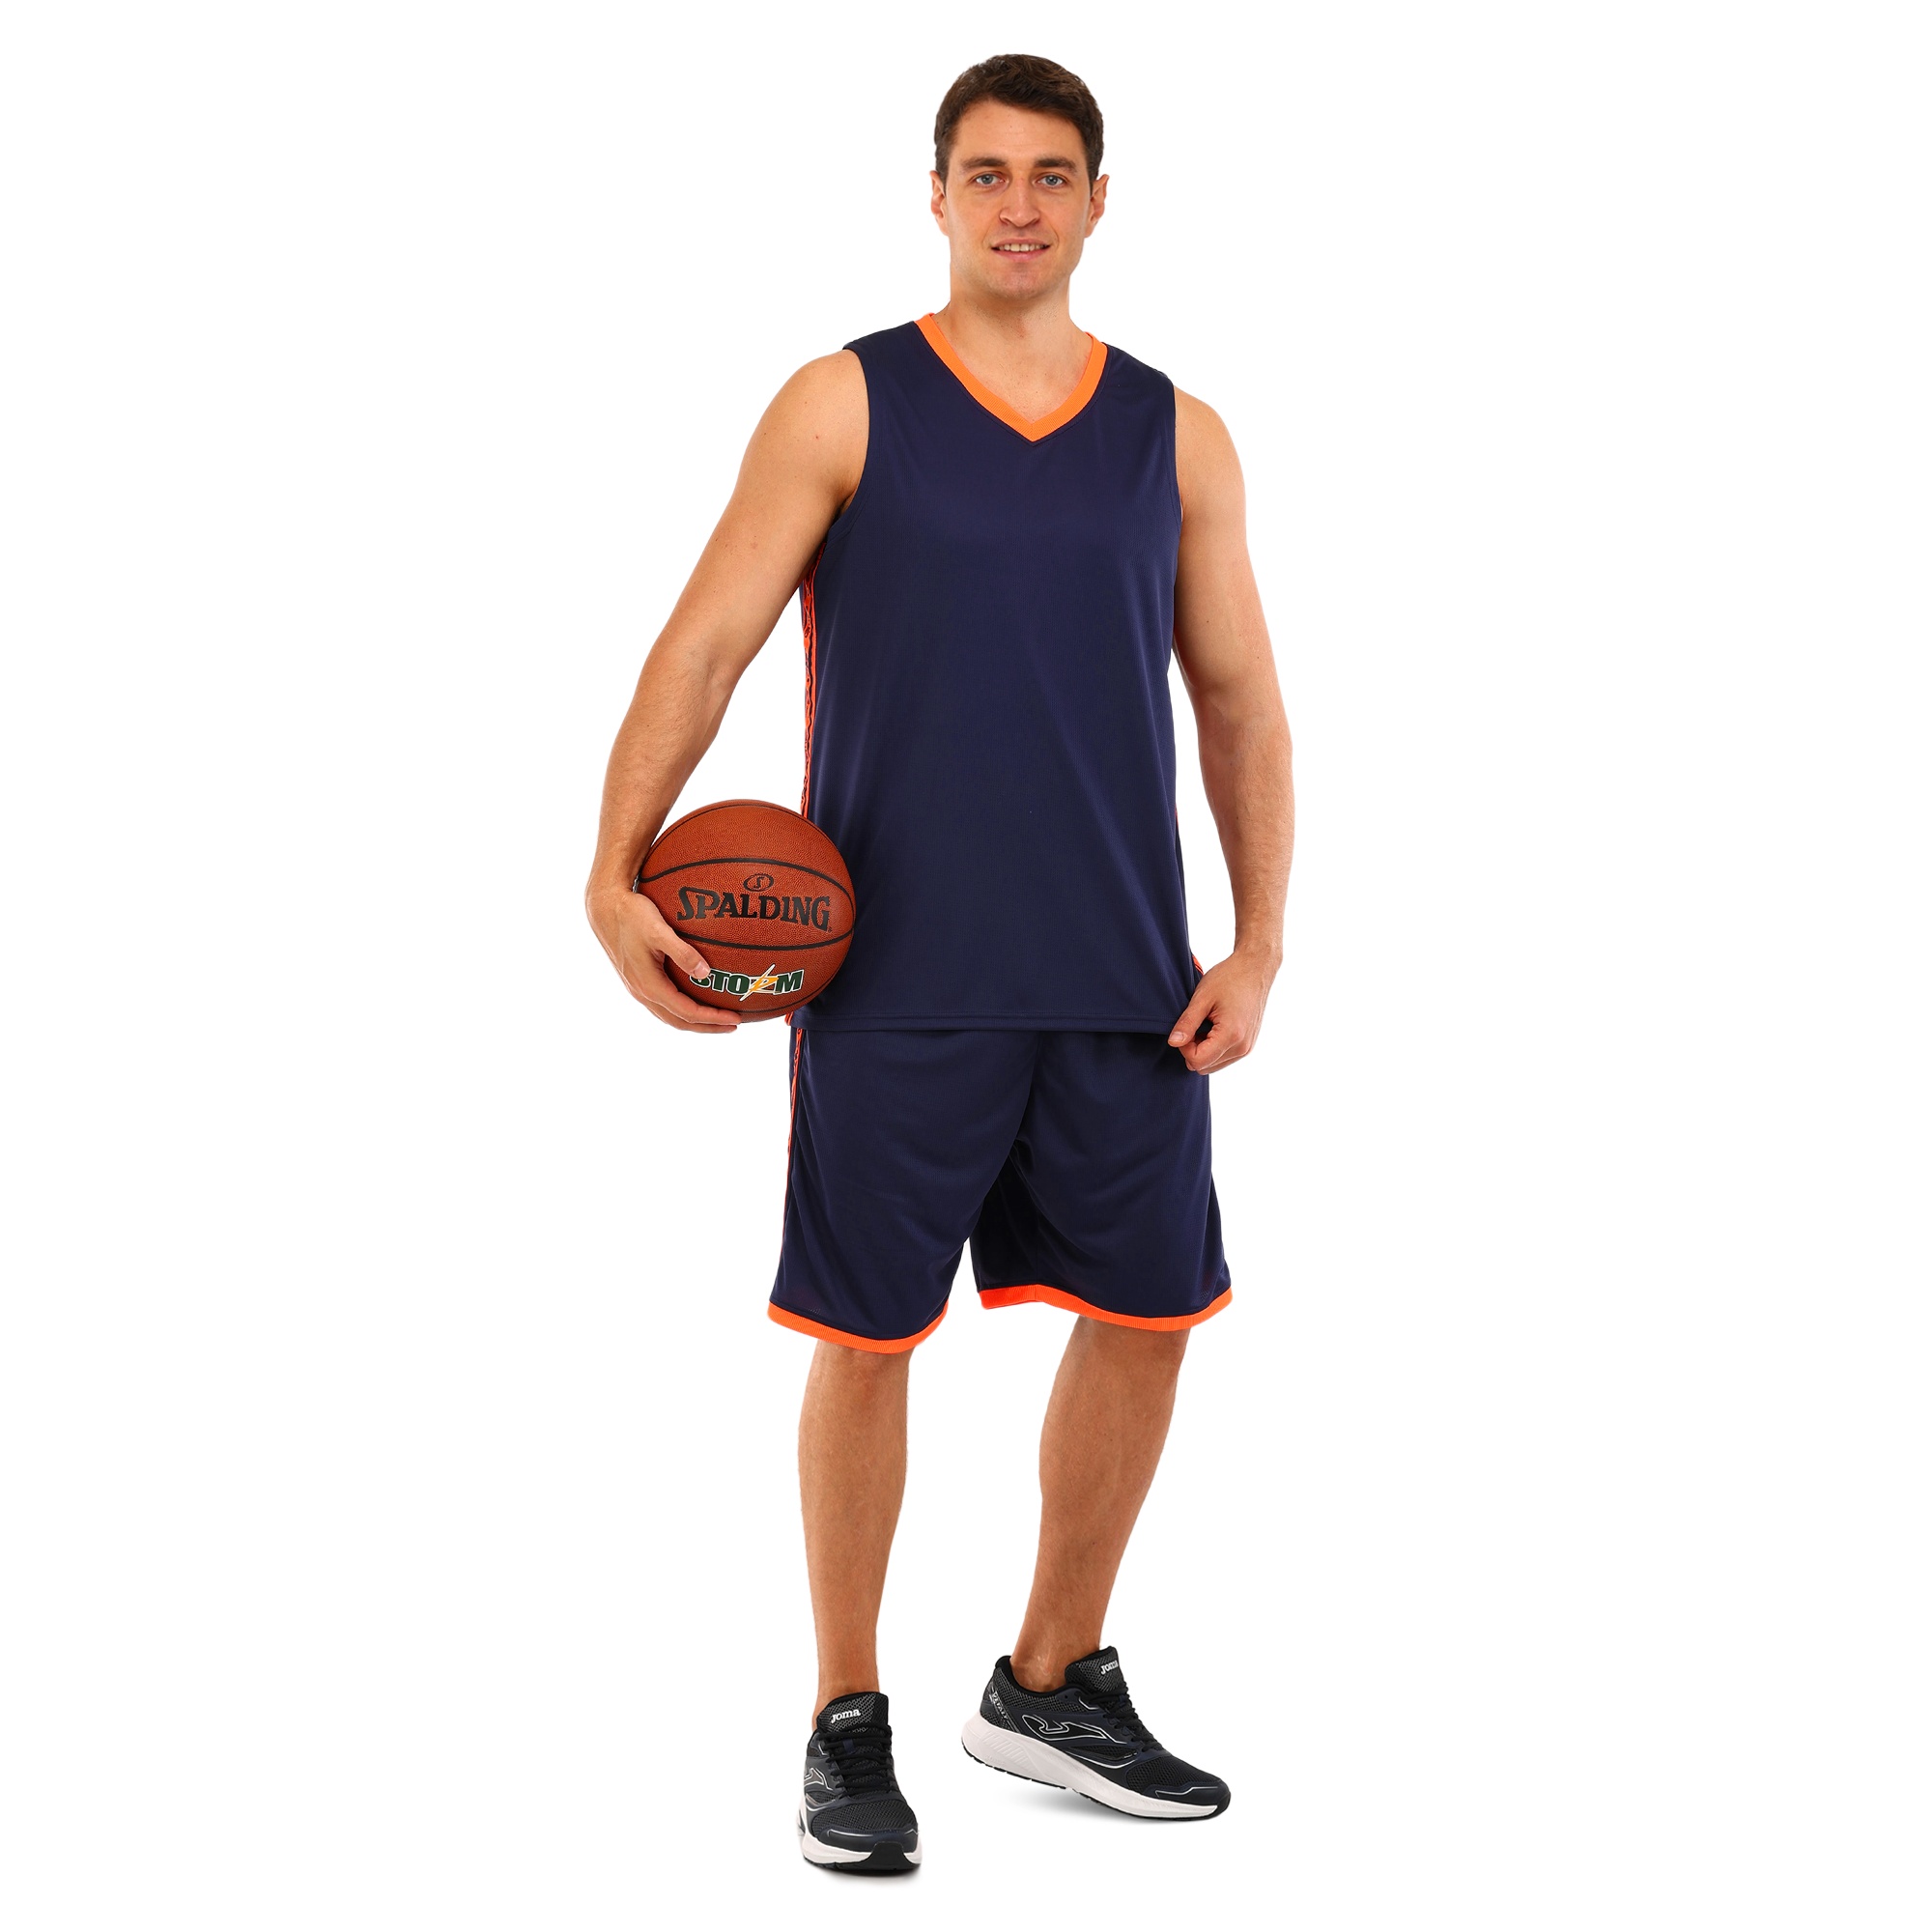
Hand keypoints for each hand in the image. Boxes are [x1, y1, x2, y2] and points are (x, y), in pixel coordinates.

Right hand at [586, 884, 739, 1032]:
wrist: (603, 908)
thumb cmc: (632, 915)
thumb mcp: (658, 931)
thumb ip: (682, 952)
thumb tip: (706, 973)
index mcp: (649, 985)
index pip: (687, 1012)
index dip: (713, 1018)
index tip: (735, 1018)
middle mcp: (642, 993)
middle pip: (680, 1022)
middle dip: (708, 1027)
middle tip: (734, 1025)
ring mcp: (638, 988)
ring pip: (670, 1016)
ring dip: (695, 1021)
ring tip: (719, 1019)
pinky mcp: (638, 981)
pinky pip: (664, 1004)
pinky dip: (683, 1010)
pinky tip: (696, 999)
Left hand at [1166, 947, 1279, 1073]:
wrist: (1255, 969)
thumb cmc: (1229, 978)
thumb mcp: (1202, 998)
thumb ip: (1187, 1023)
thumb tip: (1173, 1043)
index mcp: (1231, 1035)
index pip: (1198, 1061)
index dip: (1184, 1047)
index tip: (1186, 1027)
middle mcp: (1242, 1047)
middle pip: (1204, 1067)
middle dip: (1193, 1049)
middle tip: (1194, 1024)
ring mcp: (1247, 1048)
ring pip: (1213, 1065)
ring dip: (1203, 1049)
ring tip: (1205, 1024)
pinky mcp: (1248, 1045)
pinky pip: (1223, 1058)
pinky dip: (1213, 1048)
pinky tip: (1213, 1027)